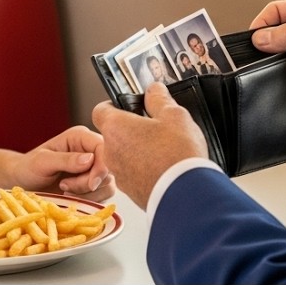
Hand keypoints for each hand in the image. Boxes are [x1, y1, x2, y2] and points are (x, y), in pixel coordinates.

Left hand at [11, 125, 115, 202]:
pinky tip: (71, 197)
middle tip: (65, 187)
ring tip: (65, 190)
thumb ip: (65, 159)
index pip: (104, 147)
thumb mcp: (42, 161)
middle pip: (108, 168)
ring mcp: (93, 167)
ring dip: (87, 193)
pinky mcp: (93, 183)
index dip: (101, 167)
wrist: (23, 183)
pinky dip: (89, 200)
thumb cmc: (28, 168)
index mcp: (80, 137)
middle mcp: (90, 149)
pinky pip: (104, 194)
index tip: (89, 184)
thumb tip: (90, 159)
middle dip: (89, 183)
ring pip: (108, 183)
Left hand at [91, 83, 207, 209]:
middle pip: (113, 134)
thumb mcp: (174, 115)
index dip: (114, 106)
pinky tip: (163, 167)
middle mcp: (111, 151)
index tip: (128, 106)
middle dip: (131, 130)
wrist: (184, 195)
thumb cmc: (177, 154)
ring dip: (137, 150)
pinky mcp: (130, 191)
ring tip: (163, 150)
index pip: (100, 110)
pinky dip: (143, 169)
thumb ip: (160, 99)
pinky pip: (132, 173)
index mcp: (116, 128)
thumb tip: (154, 90)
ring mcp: (119, 174)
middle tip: (153, 129)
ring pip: (123, 155)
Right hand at [249, 0, 285, 120]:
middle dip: (264, 41)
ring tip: (267, 65)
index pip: (278, 10)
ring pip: (277, 53)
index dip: (263, 21)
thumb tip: (260, 37)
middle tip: (256, 52)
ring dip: (271, 59)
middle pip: (275, 31)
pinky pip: (282, 73)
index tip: (252, 37)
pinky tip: (275, 79)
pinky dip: (276, 76)